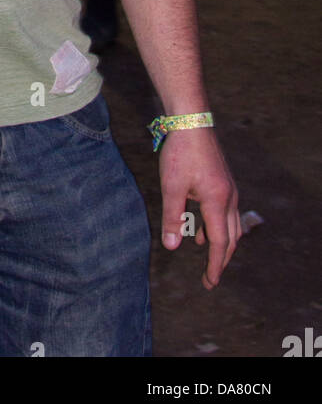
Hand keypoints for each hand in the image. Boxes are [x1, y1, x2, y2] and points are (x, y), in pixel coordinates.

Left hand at [158, 127, 240, 288]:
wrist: (191, 120)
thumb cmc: (180, 152)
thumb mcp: (171, 186)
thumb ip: (171, 217)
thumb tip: (172, 246)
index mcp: (217, 201)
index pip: (220, 242)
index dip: (214, 265)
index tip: (210, 282)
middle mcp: (229, 197)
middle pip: (231, 237)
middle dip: (220, 259)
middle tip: (210, 278)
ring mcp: (229, 188)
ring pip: (231, 224)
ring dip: (220, 242)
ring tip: (205, 254)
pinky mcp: (223, 180)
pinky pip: (226, 211)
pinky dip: (217, 225)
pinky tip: (200, 228)